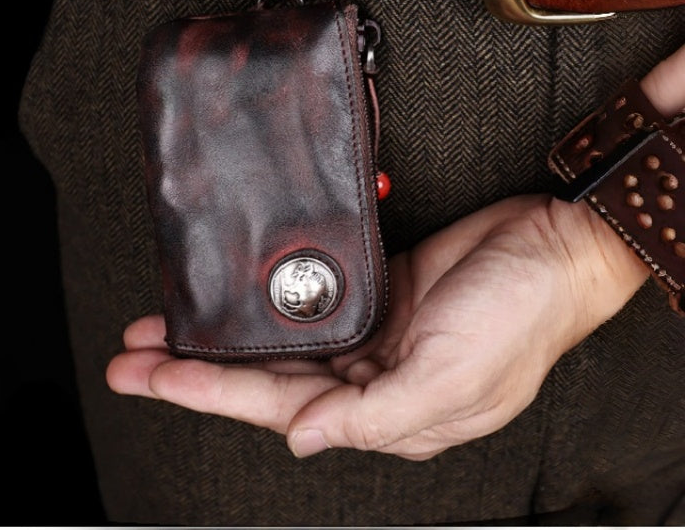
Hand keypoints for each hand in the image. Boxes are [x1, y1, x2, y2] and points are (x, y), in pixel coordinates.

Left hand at [107, 43, 684, 459]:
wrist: (554, 246)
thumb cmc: (519, 316)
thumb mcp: (453, 377)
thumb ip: (375, 416)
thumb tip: (302, 440)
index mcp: (384, 411)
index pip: (277, 406)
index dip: (208, 393)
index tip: (151, 377)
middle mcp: (369, 377)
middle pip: (264, 377)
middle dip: (196, 369)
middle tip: (131, 356)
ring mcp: (372, 332)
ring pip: (278, 341)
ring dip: (222, 334)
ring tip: (160, 329)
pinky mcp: (376, 290)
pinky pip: (310, 300)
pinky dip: (267, 300)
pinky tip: (233, 297)